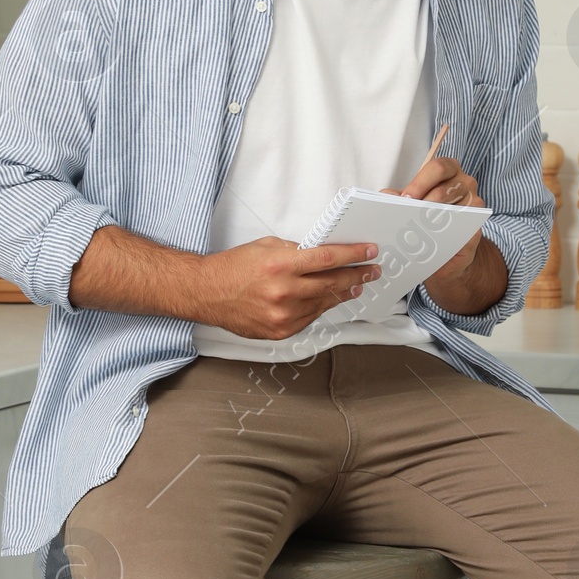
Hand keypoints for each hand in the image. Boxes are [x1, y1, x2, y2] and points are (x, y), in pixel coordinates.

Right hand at [195, 235, 379, 340]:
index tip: (369, 252)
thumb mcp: (267, 247)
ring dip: (344, 293)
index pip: (328, 258)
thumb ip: (297, 251)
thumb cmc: (233, 268)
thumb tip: (324, 255)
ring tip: (357, 285)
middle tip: (372, 270)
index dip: (353, 255)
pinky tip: (330, 299)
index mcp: (280, 265)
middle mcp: (283, 292)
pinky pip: (310, 317)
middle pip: (332, 283)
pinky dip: (322, 307)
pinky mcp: (280, 330)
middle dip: (357, 275)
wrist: (207, 293)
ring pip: (325, 303)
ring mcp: (283, 315)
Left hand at [399, 154, 486, 279]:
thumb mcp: (411, 204)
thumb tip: (386, 195)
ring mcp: (474, 203)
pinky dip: (443, 234)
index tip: (406, 198)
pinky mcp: (477, 225)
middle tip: (409, 216)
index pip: (438, 168)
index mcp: (449, 171)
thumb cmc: (429, 219)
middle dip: (423, 204)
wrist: (446, 250)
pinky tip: (430, 239)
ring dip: (431, 220)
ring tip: (417, 229)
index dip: (420, 183)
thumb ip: (400, 197)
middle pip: (444, 189)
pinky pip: (460, 227)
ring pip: (452, 209)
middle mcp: (465, 182)